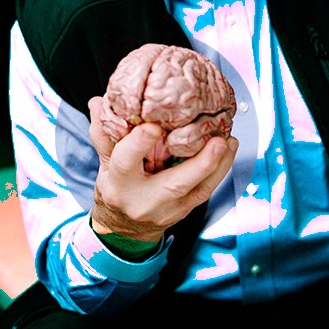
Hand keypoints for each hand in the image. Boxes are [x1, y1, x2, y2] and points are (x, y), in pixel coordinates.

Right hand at [88, 95, 237, 241]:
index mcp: (119, 183)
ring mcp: (169, 208)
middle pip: (173, 184)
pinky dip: (221, 169)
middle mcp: (145, 199)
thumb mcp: (106, 161)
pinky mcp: (186, 209)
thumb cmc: (118, 186)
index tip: (153, 125)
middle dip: (198, 164)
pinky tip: (230, 148)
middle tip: (218, 140)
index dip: (138, 144)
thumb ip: (105, 132)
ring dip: (218, 164)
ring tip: (230, 141)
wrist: (126, 226)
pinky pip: (207, 190)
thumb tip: (98, 101)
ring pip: (198, 189)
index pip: (125, 162)